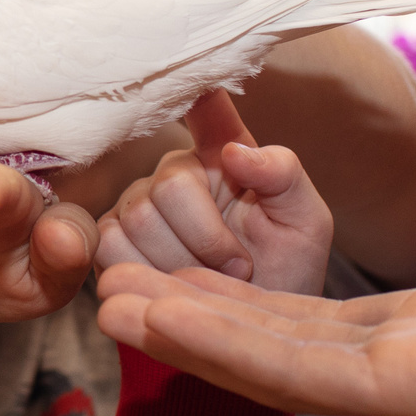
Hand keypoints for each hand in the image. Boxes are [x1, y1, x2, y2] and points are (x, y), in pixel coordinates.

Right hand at [93, 128, 415, 415]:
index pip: (333, 317)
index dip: (253, 293)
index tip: (181, 259)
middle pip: (291, 347)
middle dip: (201, 318)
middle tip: (108, 289)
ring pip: (286, 367)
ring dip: (196, 336)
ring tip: (109, 304)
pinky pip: (314, 372)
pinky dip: (232, 346)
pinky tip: (164, 317)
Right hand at [96, 92, 332, 293]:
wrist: (245, 333)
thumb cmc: (282, 272)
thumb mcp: (306, 223)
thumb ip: (283, 175)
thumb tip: (238, 152)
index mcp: (226, 152)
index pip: (207, 108)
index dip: (199, 93)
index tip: (199, 81)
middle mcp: (177, 170)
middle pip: (171, 184)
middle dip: (209, 238)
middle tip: (238, 266)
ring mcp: (137, 203)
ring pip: (139, 218)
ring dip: (181, 262)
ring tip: (208, 279)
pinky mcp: (108, 240)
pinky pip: (111, 246)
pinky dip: (146, 273)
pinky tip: (171, 284)